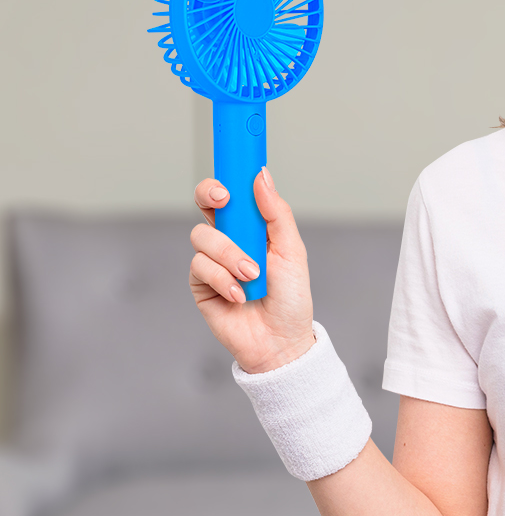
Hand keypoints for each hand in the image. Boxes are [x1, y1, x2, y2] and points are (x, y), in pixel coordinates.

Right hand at [189, 167, 314, 373]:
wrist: (280, 340)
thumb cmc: (291, 296)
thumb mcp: (292, 250)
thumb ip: (276, 213)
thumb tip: (261, 176)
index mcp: (252, 226)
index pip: (233, 193)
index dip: (226, 179)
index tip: (232, 176)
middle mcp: (229, 238)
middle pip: (204, 202)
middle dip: (210, 196)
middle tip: (225, 202)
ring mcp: (212, 260)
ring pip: (203, 236)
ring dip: (231, 255)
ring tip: (252, 276)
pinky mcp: (200, 284)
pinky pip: (200, 267)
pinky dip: (224, 280)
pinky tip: (240, 295)